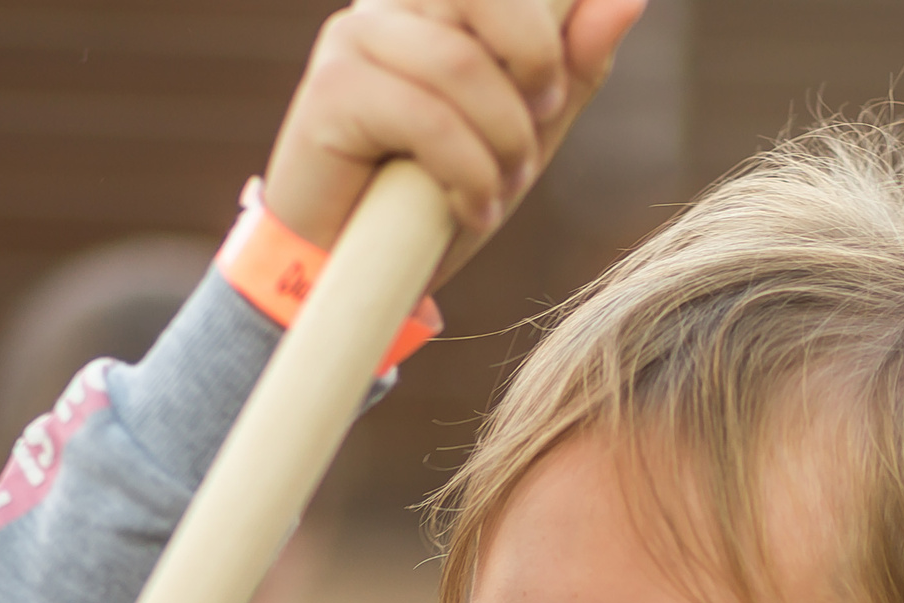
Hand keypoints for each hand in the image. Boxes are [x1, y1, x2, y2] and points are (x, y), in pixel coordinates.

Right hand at [265, 0, 648, 288]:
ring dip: (502, 139)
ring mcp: (355, 40)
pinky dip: (466, 172)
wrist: (356, 274)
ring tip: (500, 188)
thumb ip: (572, 66)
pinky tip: (469, 209)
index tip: (550, 92)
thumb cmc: (436, 198)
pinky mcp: (330, 91)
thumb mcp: (525, 132)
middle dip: (535, 59)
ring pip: (459, 62)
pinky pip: (426, 115)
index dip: (545, 28)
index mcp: (438, 3)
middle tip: (541, 120)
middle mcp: (392, 5)